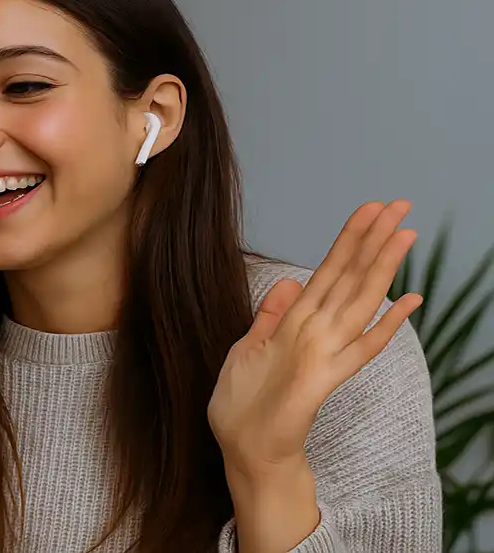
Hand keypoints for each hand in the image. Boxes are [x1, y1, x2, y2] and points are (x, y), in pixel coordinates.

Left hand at [208, 200, 421, 475]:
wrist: (247, 452)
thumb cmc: (245, 406)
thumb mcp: (247, 349)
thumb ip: (270, 317)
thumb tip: (287, 283)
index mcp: (297, 322)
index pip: (330, 271)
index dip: (349, 239)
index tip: (370, 207)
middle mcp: (318, 333)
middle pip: (351, 276)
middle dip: (374, 239)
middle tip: (401, 203)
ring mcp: (324, 353)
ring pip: (359, 300)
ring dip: (382, 266)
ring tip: (404, 233)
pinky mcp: (324, 378)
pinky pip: (361, 347)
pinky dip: (385, 325)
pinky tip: (410, 300)